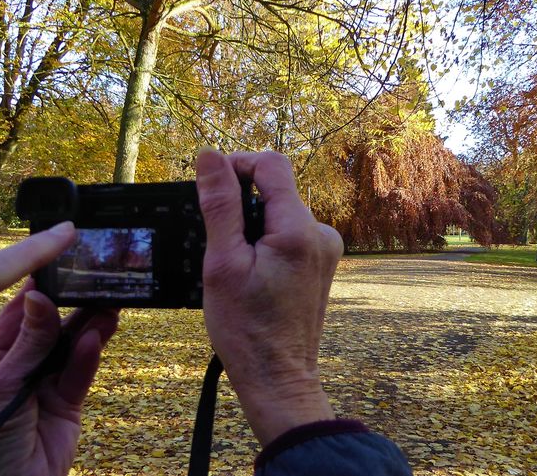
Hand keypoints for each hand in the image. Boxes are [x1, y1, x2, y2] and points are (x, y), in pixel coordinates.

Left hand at [0, 283, 118, 475]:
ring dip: (89, 326)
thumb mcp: (2, 385)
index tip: (58, 263)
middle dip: (72, 306)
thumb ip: (28, 344)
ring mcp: (47, 383)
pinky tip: (98, 336)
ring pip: (72, 347)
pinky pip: (81, 372)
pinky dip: (89, 355)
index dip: (38, 290)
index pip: (18, 314)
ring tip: (109, 303)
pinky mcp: (69, 402)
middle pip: (52, 328)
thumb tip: (39, 298)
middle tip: (95, 281)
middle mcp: (22, 365)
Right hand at [196, 149, 342, 445]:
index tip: (211, 187)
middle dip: (242, 203)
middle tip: (217, 242)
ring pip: (280, 212)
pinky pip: (289, 233)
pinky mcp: (321, 263)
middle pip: (276, 189)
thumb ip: (220, 205)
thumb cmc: (247, 330)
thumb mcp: (222, 264)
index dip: (237, 166)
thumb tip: (211, 157)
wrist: (279, 379)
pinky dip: (266, 241)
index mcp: (298, 229)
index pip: (271, 164)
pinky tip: (252, 274)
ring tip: (235, 265)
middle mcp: (320, 234)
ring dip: (253, 225)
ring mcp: (325, 250)